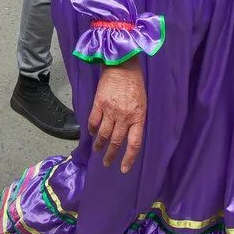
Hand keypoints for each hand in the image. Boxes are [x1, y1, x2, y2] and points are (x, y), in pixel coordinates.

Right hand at [88, 58, 146, 173]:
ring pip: (103, 135)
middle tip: (107, 163)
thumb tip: (128, 135)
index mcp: (138, 117)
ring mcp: (110, 111)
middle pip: (116, 142)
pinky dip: (92, 130)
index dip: (129, 158)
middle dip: (111, 155)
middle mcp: (124, 116)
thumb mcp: (142, 104)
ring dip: (99, 146)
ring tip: (97, 151)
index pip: (134, 144)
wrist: (122, 65)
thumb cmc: (135, 84)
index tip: (124, 169)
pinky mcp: (98, 104)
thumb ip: (136, 120)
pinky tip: (92, 134)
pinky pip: (93, 122)